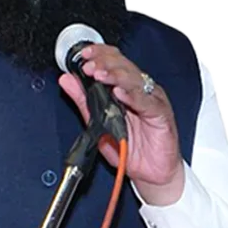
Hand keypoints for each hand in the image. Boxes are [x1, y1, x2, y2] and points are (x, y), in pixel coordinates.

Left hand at [58, 43, 185, 205]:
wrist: (150, 174)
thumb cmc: (129, 147)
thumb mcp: (98, 122)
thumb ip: (83, 99)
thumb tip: (67, 80)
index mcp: (125, 86)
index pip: (113, 60)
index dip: (98, 54)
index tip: (83, 55)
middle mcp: (139, 89)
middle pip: (123, 65)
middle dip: (103, 62)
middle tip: (88, 66)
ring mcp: (151, 100)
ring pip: (134, 79)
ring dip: (115, 75)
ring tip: (99, 75)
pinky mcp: (161, 115)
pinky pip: (147, 102)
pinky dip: (132, 96)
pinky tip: (120, 93)